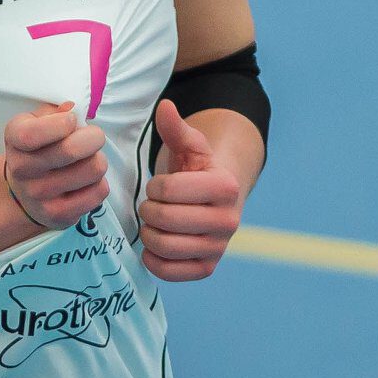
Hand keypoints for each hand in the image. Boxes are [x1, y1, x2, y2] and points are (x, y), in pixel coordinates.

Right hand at [2, 101, 109, 230]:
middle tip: (91, 139)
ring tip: (86, 161)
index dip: (62, 123)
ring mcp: (38, 195)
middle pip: (73, 149)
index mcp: (15, 138)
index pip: (32, 134)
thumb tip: (72, 109)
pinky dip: (99, 183)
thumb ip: (55, 111)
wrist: (25, 191)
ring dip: (97, 161)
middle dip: (93, 137)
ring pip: (94, 169)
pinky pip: (99, 191)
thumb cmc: (40, 146)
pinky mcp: (58, 215)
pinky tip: (85, 181)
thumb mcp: (38, 121)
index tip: (71, 121)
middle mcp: (21, 169)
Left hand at [138, 100, 242, 281]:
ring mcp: (219, 247)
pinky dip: (153, 259)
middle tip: (152, 205)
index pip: (170, 190)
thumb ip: (175, 128)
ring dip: (148, 233)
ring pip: (163, 245)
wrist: (215, 201)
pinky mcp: (207, 268)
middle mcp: (229, 220)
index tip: (159, 186)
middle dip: (148, 209)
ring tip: (153, 223)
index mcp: (226, 186)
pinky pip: (169, 271)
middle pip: (164, 218)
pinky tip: (154, 245)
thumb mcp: (188, 146)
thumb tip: (165, 106)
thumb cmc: (197, 171)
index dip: (155, 186)